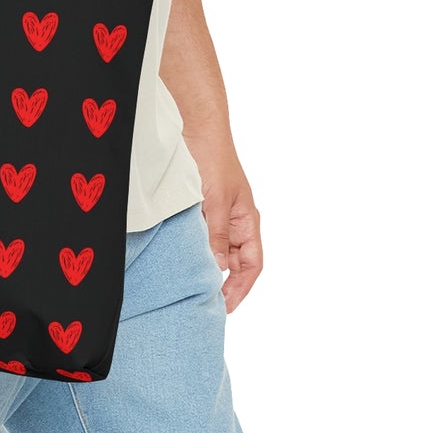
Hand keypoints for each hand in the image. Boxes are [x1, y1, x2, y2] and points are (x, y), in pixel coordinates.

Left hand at [196, 147, 262, 312]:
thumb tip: (217, 268)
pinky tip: (180, 255)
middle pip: (233, 261)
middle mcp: (235, 220)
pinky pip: (200, 235)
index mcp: (247, 220)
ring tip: (190, 283)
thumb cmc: (214, 158)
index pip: (251, 264)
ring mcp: (218, 214)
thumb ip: (217, 234)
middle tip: (202, 300)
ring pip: (215, 249)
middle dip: (222, 282)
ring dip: (205, 264)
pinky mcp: (200, 207)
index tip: (225, 306)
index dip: (242, 288)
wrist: (197, 127)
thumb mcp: (216, 200)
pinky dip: (193, 247)